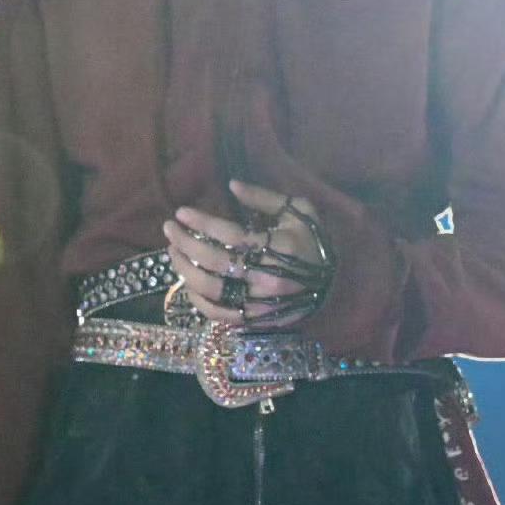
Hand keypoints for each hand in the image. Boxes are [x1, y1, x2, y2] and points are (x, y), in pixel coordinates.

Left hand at [163, 179, 331, 327]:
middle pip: (215, 263)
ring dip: (185, 271)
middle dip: (185, 244)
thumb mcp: (299, 210)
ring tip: (173, 252)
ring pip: (212, 291)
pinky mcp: (256, 320)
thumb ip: (265, 198)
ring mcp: (261, 303)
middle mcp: (268, 278)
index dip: (202, 223)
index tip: (181, 212)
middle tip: (169, 229)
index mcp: (280, 248)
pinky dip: (198, 300)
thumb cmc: (314, 241)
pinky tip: (187, 282)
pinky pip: (219, 314)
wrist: (336, 284)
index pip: (230, 235)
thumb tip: (232, 185)